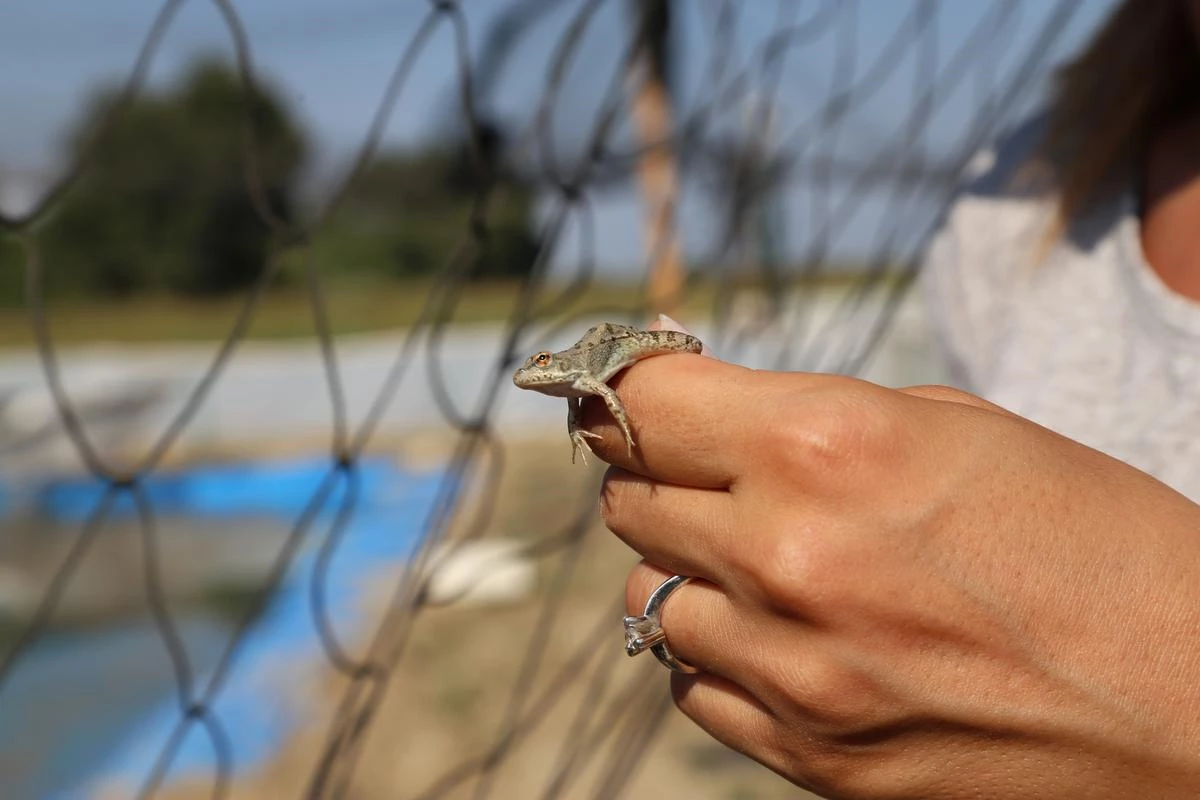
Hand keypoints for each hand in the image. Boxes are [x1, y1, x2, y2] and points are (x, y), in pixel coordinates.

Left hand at [589, 322, 1199, 798]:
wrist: (1189, 700)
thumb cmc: (1088, 537)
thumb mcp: (951, 427)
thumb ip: (805, 419)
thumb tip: (703, 425)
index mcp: (828, 444)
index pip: (644, 403)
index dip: (624, 390)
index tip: (625, 391)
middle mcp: (787, 555)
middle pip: (630, 498)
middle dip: (661, 474)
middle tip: (713, 471)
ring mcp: (791, 670)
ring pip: (650, 595)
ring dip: (691, 568)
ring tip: (769, 561)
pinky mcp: (806, 754)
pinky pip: (689, 684)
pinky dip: (716, 650)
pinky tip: (783, 634)